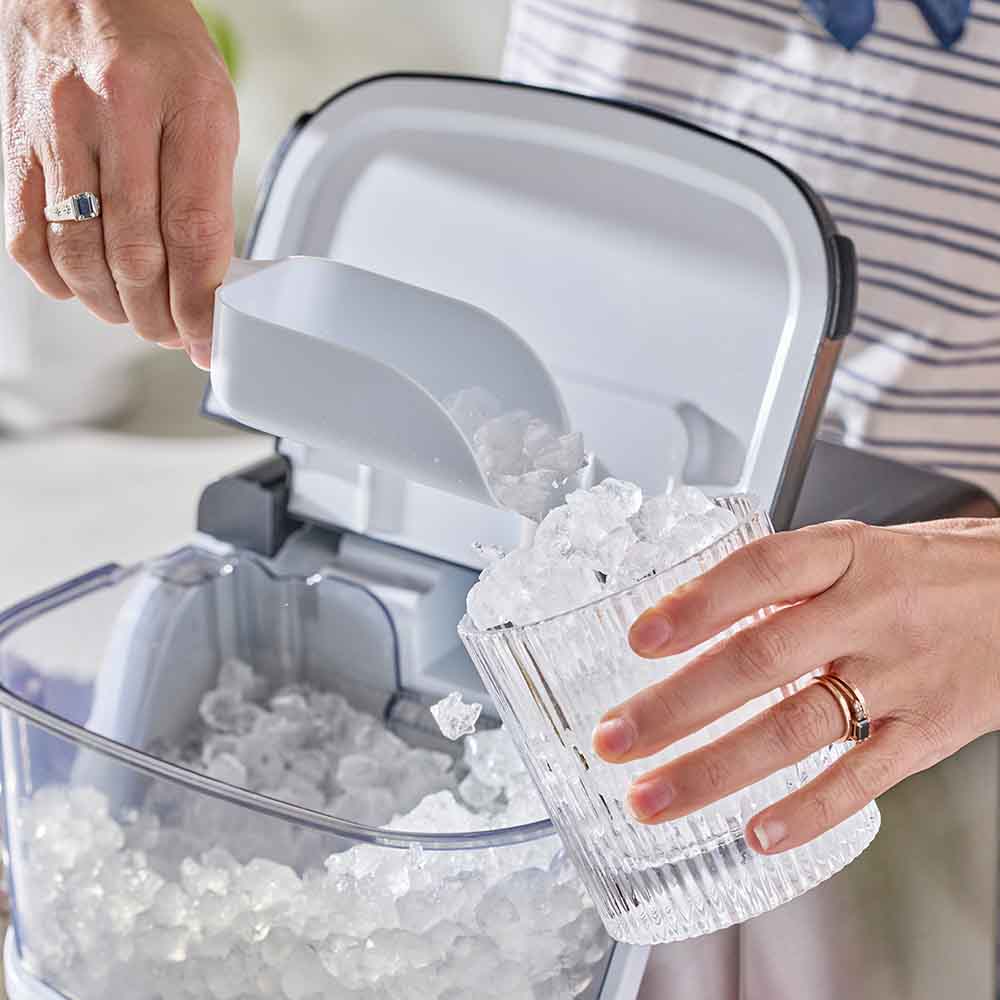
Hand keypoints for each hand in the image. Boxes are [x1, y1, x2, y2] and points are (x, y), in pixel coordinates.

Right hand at [1, 0, 237, 367]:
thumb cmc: (156, 46)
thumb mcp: (211, 107)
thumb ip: (209, 190)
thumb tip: (210, 279)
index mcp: (185, 104)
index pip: (194, 230)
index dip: (201, 301)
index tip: (209, 337)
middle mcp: (117, 113)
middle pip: (137, 253)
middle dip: (160, 314)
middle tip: (175, 334)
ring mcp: (58, 128)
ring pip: (81, 253)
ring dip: (113, 305)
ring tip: (136, 317)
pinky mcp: (15, 142)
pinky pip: (27, 234)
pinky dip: (58, 279)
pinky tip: (84, 288)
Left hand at [592, 518, 999, 853]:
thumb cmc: (923, 573)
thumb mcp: (854, 551)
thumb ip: (779, 583)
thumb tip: (681, 614)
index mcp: (845, 555)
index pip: (761, 573)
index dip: (697, 604)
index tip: (638, 639)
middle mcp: (870, 612)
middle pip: (761, 658)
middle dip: (677, 705)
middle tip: (614, 737)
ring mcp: (900, 676)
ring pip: (797, 726)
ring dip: (716, 769)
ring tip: (653, 797)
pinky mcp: (928, 732)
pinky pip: (863, 777)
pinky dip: (808, 810)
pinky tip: (756, 833)